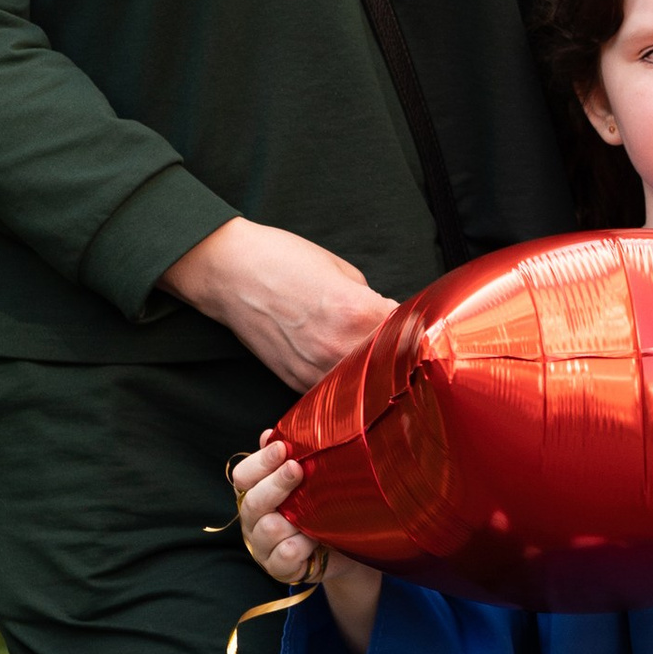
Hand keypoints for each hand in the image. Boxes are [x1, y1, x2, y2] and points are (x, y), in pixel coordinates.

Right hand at [166, 215, 396, 390]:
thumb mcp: (343, 271)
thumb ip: (370, 301)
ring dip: (376, 378)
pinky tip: (352, 374)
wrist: (230, 273)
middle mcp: (340, 348)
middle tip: (409, 350)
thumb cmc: (283, 260)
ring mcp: (316, 370)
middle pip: (393, 366)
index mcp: (359, 312)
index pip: (411, 334)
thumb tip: (387, 321)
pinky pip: (334, 393)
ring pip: (365, 388)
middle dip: (402, 357)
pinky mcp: (296, 381)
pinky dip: (346, 386)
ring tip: (383, 366)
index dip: (419, 331)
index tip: (422, 329)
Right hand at [233, 438, 379, 652]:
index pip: (243, 476)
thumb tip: (269, 434)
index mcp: (256, 494)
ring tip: (316, 514)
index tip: (282, 448)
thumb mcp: (312, 480)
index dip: (260, 462)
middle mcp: (254, 521)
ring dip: (295, 521)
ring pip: (269, 530)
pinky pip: (284, 556)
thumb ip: (290, 457)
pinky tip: (316, 542)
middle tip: (298, 469)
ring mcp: (263, 548)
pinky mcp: (279, 570)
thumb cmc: (324, 508)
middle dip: (277, 484)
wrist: (348, 546)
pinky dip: (302, 547)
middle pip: (253, 502)